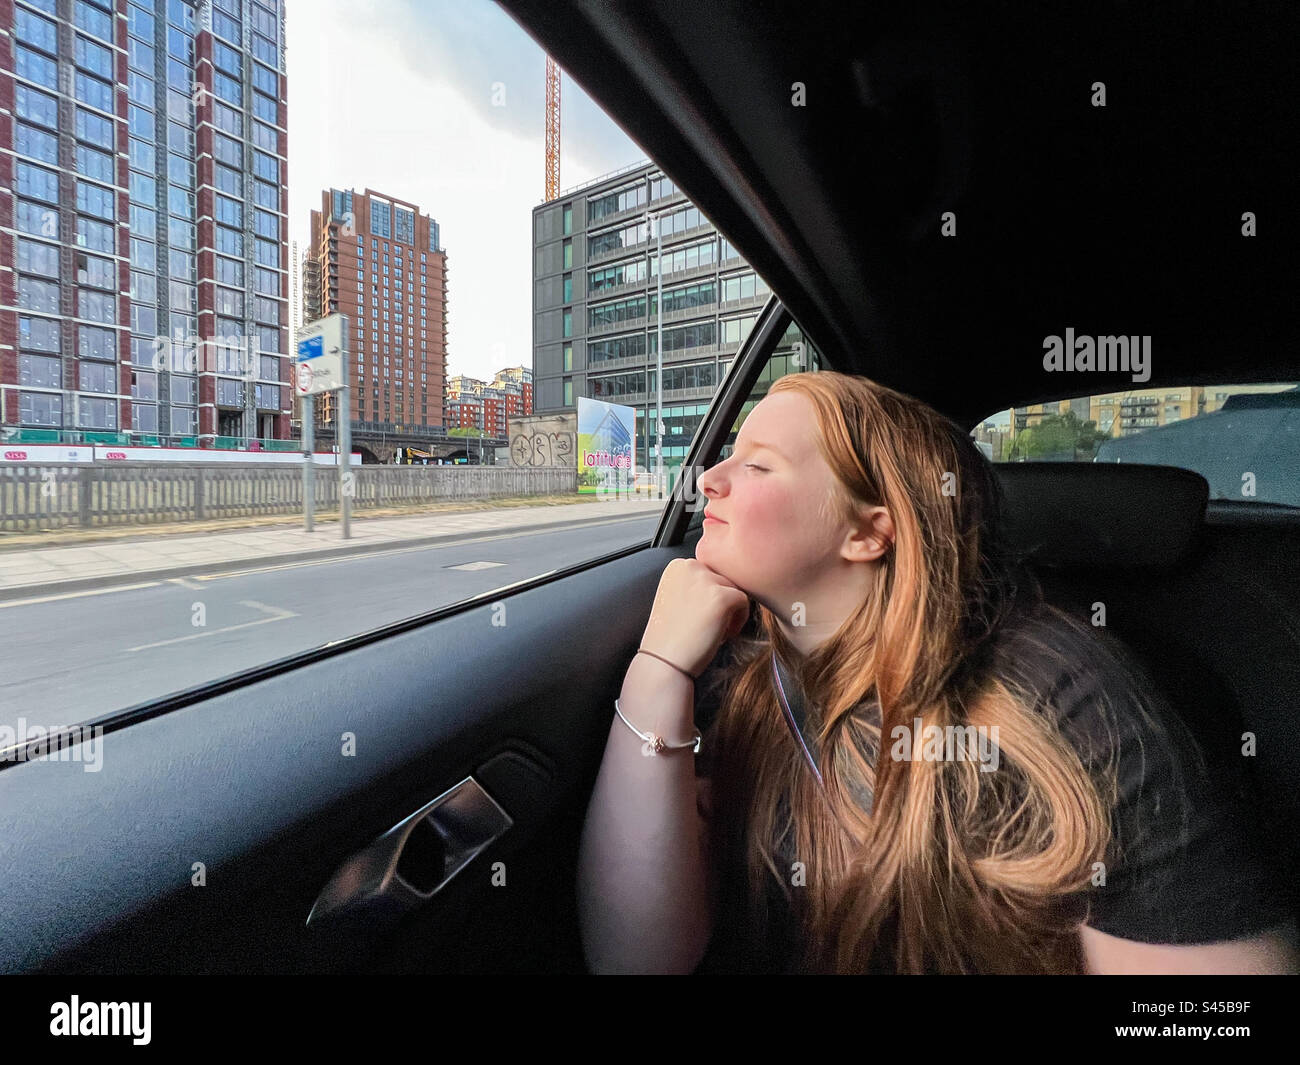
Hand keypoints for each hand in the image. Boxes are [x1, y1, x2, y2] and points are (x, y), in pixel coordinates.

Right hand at [640, 558, 750, 678]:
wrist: (664, 661)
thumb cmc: (670, 636)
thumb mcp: (676, 597)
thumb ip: (695, 584)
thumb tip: (725, 582)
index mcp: (678, 565)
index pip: (710, 573)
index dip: (709, 597)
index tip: (699, 615)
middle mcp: (691, 566)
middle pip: (724, 579)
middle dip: (720, 603)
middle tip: (706, 625)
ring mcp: (707, 580)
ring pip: (735, 590)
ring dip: (729, 611)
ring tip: (712, 630)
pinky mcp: (722, 597)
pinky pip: (744, 602)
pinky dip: (739, 620)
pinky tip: (721, 634)